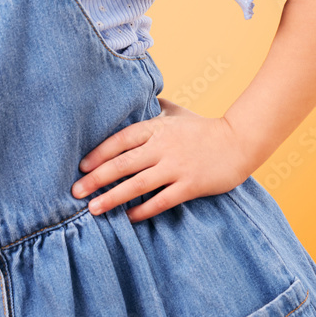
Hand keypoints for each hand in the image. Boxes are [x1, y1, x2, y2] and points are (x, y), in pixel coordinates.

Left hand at [70, 97, 254, 222]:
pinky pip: (161, 200)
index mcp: (156, 127)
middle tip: (75, 192)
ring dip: (112, 198)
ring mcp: (176, 166)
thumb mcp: (176, 114)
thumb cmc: (204, 129)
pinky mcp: (190, 185)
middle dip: (96, 179)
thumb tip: (133, 99)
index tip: (81, 167)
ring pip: (136, 184)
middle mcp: (162, 146)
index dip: (98, 153)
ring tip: (93, 209)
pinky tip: (128, 217)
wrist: (240, 141)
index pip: (120, 140)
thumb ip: (154, 109)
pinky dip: (142, 210)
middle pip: (121, 164)